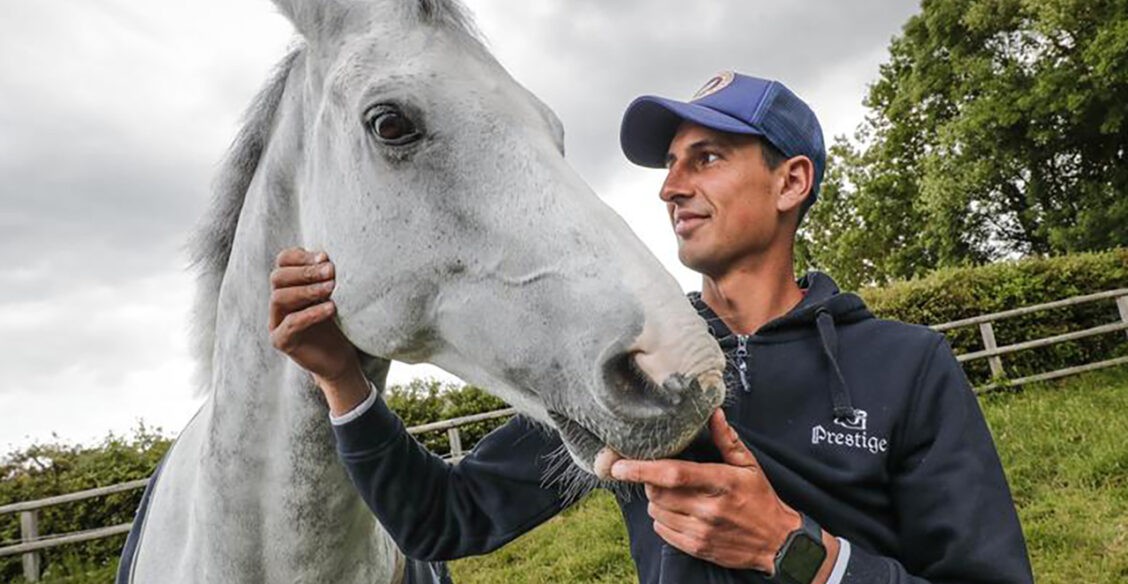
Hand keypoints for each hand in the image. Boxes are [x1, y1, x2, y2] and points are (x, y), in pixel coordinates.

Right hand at [269, 247, 367, 412]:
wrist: (341, 357)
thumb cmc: (340, 321)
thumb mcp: (336, 294)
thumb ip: (328, 276)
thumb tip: (328, 256)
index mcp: (289, 284)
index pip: (283, 261)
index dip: (300, 256)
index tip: (325, 256)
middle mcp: (278, 301)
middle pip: (278, 277)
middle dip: (306, 272)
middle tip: (331, 271)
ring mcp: (276, 321)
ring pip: (279, 297)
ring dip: (307, 290)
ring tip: (331, 289)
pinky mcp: (281, 341)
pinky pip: (289, 323)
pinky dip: (310, 313)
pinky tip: (331, 308)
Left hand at [610, 410, 836, 577]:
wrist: (778, 542)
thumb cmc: (761, 499)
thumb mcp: (749, 466)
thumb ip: (727, 440)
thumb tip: (713, 413)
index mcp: (721, 482)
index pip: (673, 474)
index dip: (642, 469)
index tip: (620, 465)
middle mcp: (709, 508)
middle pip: (658, 492)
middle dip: (650, 481)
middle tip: (659, 474)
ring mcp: (702, 531)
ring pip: (657, 512)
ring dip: (656, 500)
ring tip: (672, 494)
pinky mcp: (698, 548)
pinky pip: (663, 531)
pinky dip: (662, 519)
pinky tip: (676, 512)